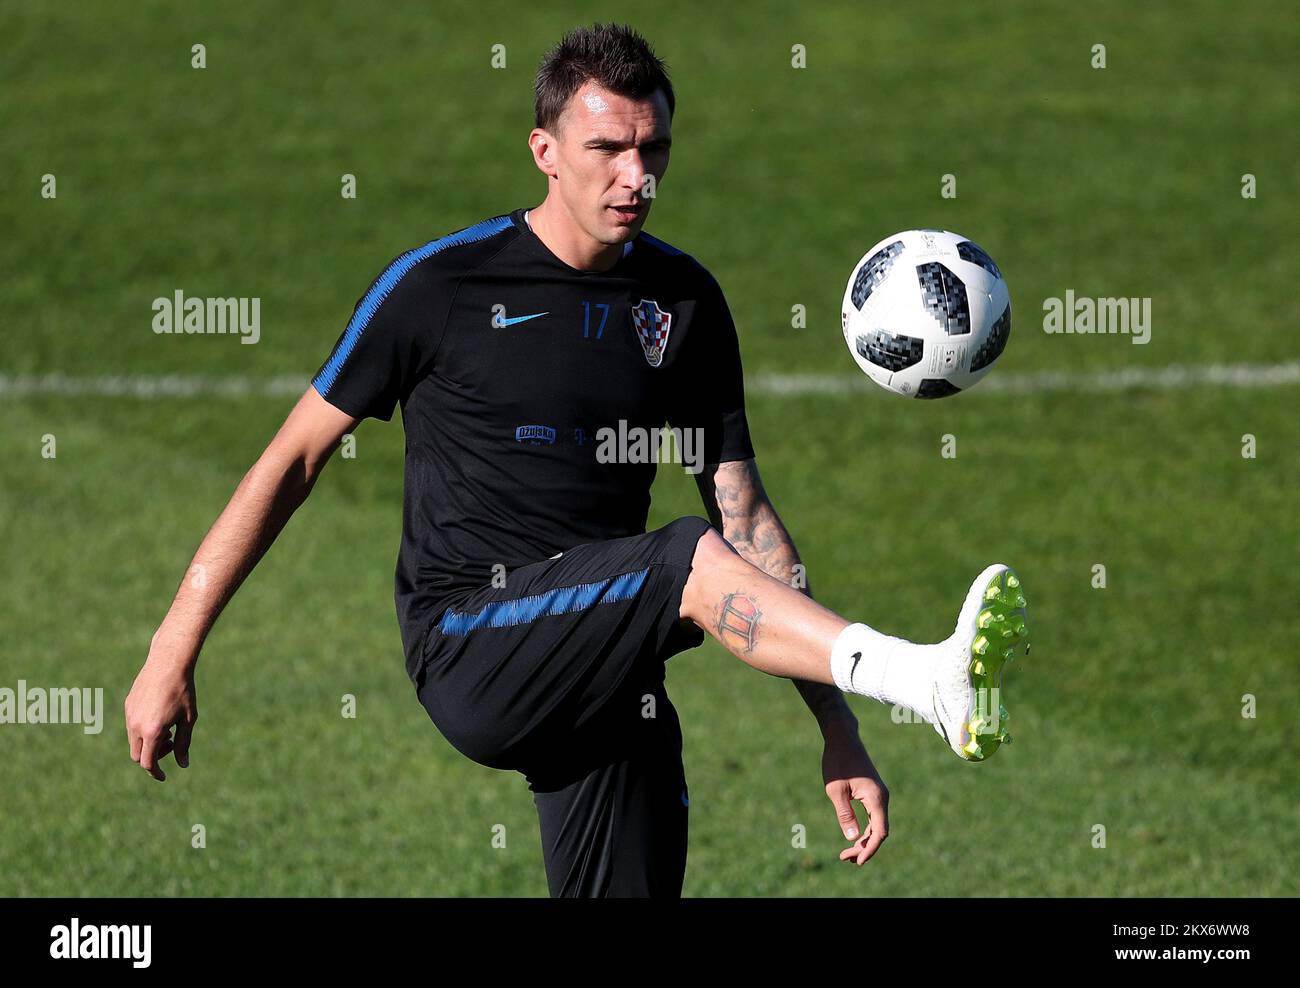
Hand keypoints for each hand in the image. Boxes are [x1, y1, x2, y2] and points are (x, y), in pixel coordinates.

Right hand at [125, 635, 198, 781]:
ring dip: (149, 742)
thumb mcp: (188, 719)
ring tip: (168, 728)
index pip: (148, 763)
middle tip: (171, 743)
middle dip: (153, 756)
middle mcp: (136, 726)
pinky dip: (143, 730)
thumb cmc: (183, 691)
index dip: (156, 772)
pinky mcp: (128, 705)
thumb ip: (183, 743)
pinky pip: (132, 725)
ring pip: (134, 740)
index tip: (163, 777)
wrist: (169, 662)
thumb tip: (183, 764)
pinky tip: (160, 716)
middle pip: (138, 755)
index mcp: (151, 731)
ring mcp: (129, 715)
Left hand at [821, 721, 889, 864]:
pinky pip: (873, 816)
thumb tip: (853, 838)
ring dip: (865, 839)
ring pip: (876, 824)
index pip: (879, 832)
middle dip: (865, 847)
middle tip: (845, 858)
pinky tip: (854, 836)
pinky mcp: (873, 792)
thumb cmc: (837, 761)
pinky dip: (865, 828)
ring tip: (848, 853)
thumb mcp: (836, 791)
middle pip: (879, 831)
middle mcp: (882, 797)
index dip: (870, 849)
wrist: (842, 738)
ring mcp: (879, 794)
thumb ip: (845, 815)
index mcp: (876, 797)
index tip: (857, 861)